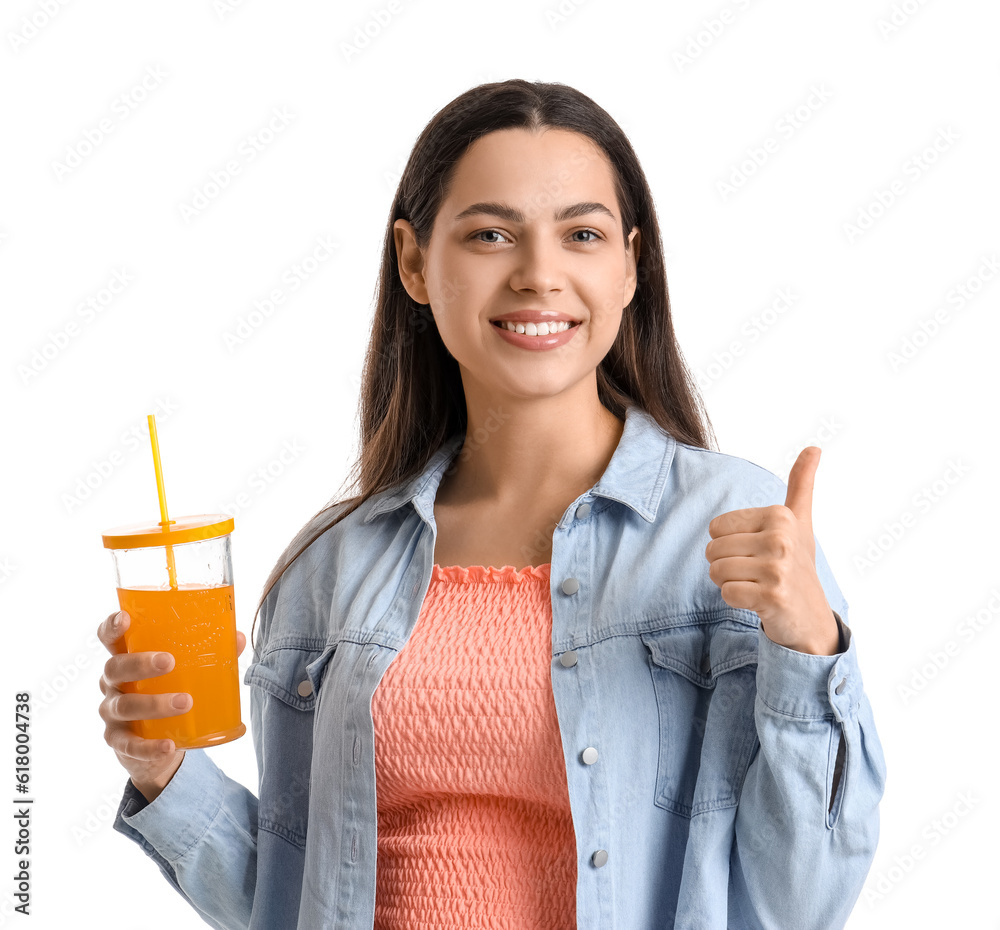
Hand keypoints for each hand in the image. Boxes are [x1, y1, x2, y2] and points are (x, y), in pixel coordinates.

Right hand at [98, 610, 247, 801]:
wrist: (158, 747)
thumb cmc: (169, 694)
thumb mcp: (186, 674)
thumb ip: (209, 655)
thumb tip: (239, 638)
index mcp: (127, 659)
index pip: (110, 639)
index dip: (112, 627)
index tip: (125, 618)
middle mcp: (113, 684)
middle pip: (115, 668)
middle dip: (140, 663)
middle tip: (169, 662)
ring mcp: (112, 713)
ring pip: (124, 706)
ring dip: (154, 704)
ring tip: (186, 702)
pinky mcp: (118, 741)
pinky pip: (130, 745)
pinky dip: (149, 746)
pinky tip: (168, 745)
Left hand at [705, 446, 839, 654]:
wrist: (811, 617)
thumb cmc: (797, 564)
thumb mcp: (799, 522)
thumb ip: (801, 484)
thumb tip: (814, 447)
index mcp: (780, 516)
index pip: (715, 528)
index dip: (728, 544)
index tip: (756, 552)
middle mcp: (781, 538)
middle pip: (713, 550)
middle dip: (727, 566)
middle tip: (755, 573)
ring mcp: (778, 569)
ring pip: (716, 572)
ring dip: (730, 584)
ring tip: (756, 585)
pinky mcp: (772, 597)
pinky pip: (726, 594)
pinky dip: (736, 601)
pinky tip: (758, 601)